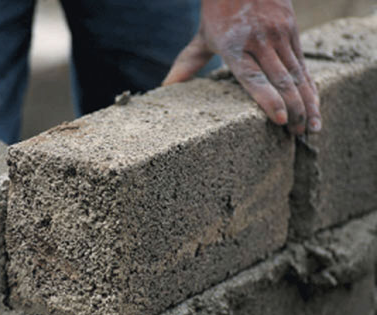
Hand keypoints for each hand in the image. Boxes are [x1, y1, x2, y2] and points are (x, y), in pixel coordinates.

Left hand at [163, 0, 319, 134]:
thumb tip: (165, 86)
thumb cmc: (219, 9)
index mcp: (234, 46)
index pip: (253, 78)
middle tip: (297, 136)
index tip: (279, 120)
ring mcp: (279, 35)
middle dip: (293, 111)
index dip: (267, 100)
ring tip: (312, 129)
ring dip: (308, 103)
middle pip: (281, 81)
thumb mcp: (204, 36)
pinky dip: (310, 87)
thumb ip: (188, 62)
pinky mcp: (292, 30)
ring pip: (297, 74)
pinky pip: (303, 64)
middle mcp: (259, 42)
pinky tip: (315, 105)